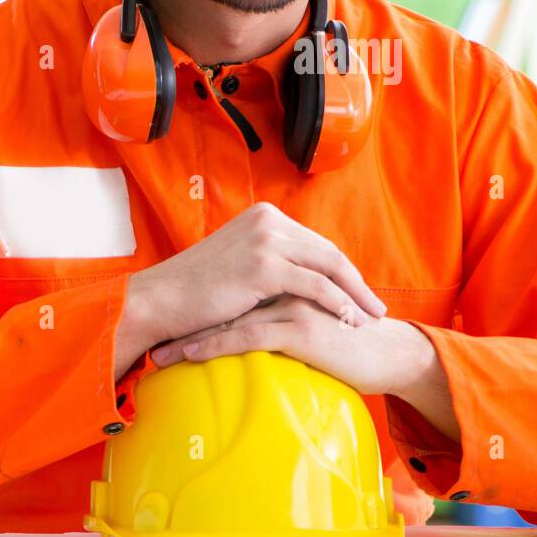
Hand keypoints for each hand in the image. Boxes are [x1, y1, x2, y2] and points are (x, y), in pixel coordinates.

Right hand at [118, 202, 388, 369]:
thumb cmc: (194, 293)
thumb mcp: (236, 264)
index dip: (340, 270)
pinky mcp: (265, 265)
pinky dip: (338, 303)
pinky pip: (315, 285)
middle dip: (355, 281)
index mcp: (264, 216)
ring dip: (355, 294)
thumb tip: (296, 282)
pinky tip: (350, 320)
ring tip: (371, 318)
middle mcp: (268, 220)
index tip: (358, 292)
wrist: (160, 301)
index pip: (314, 243)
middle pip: (328, 252)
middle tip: (376, 306)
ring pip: (328, 267)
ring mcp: (267, 240)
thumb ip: (266, 262)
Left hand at [147, 294, 432, 397]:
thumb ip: (283, 314)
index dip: (200, 306)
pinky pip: (249, 335)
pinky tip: (191, 357)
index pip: (235, 287)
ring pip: (230, 316)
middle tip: (153, 341)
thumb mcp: (311, 320)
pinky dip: (215, 345)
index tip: (168, 325)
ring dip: (192, 336)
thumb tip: (250, 328)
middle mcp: (289, 282)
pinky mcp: (301, 327)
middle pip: (226, 298)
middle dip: (188, 320)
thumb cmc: (351, 343)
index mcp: (290, 276)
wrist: (388, 354)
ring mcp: (294, 302)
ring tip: (161, 356)